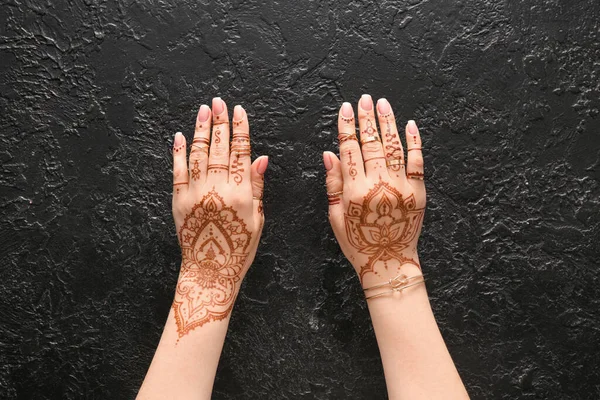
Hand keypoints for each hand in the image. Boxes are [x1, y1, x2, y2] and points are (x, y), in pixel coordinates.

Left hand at [171, 98, 267, 338]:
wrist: (210, 270)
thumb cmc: (239, 248)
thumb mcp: (257, 218)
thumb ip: (257, 186)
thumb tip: (261, 158)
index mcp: (242, 192)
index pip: (241, 152)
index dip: (241, 129)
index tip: (239, 111)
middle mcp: (218, 187)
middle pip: (219, 147)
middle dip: (220, 122)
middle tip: (218, 101)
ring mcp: (196, 192)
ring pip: (198, 153)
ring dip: (200, 129)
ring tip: (203, 110)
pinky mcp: (179, 200)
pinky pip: (178, 170)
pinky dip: (178, 152)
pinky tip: (180, 136)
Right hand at [324, 95, 425, 288]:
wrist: (389, 261)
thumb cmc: (357, 242)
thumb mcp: (335, 216)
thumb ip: (333, 183)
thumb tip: (330, 153)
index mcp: (354, 191)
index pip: (349, 149)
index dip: (346, 126)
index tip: (345, 109)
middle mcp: (378, 185)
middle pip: (371, 143)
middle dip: (367, 119)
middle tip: (365, 99)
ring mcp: (401, 187)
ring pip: (394, 147)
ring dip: (388, 123)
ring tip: (383, 104)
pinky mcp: (418, 192)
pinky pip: (417, 161)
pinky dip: (414, 142)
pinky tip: (409, 125)